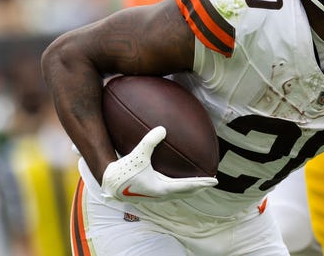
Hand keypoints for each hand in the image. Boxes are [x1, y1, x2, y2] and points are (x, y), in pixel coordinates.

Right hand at [101, 126, 217, 201]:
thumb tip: (163, 128)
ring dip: (190, 189)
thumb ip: (150, 141)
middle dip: (200, 187)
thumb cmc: (123, 170)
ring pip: (179, 193)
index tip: (215, 181)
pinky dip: (180, 187)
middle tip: (212, 182)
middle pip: (186, 192)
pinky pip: (171, 191)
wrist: (109, 183)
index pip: (187, 186)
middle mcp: (161, 195)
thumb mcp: (138, 154)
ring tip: (199, 183)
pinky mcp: (150, 193)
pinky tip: (178, 180)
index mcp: (161, 188)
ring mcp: (156, 196)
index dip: (202, 183)